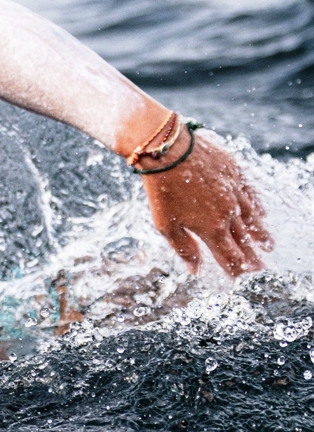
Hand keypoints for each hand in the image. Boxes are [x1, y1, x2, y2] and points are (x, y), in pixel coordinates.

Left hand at [140, 129, 272, 276]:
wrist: (169, 152)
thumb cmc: (163, 191)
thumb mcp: (166, 226)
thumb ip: (184, 249)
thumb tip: (196, 269)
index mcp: (211, 229)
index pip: (228, 256)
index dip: (233, 269)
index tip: (236, 278)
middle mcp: (228, 213)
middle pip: (243, 240)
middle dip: (251, 256)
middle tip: (260, 268)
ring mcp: (234, 193)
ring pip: (252, 218)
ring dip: (260, 233)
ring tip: (268, 245)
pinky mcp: (236, 174)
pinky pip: (251, 194)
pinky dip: (257, 206)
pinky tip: (261, 213)